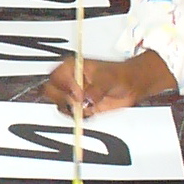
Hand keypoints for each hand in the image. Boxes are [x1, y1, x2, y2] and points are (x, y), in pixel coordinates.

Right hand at [43, 50, 176, 114]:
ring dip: (71, 109)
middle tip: (78, 102)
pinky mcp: (81, 106)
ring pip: (60, 105)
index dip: (62, 87)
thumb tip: (86, 100)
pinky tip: (90, 110)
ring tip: (87, 106)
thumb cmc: (120, 74)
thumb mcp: (107, 79)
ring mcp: (75, 94)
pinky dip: (78, 116)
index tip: (76, 93)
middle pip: (51, 92)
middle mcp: (70, 80)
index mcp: (71, 67)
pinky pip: (72, 114)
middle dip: (63, 100)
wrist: (132, 85)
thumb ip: (95, 90)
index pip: (54, 78)